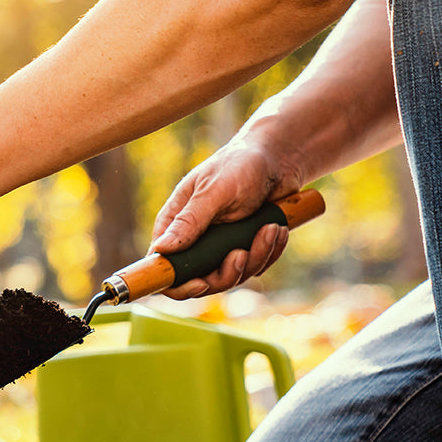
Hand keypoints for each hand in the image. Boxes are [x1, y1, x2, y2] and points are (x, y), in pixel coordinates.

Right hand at [149, 140, 301, 299]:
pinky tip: (277, 230)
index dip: (177, 283)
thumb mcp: (213, 192)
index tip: (201, 283)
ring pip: (232, 275)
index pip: (162, 265)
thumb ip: (189, 221)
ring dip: (256, 257)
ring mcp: (220, 246)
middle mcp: (194, 239)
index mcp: (175, 224)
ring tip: (270, 230)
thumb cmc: (240, 165)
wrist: (280, 158)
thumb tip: (162, 250)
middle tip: (242, 253)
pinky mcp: (245, 246)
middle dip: (226, 272)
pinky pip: (255, 266)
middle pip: (200, 280)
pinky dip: (269, 252)